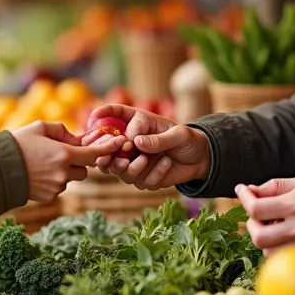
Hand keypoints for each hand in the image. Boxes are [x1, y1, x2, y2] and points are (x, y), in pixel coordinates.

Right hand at [11, 121, 121, 202]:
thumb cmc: (18, 143)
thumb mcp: (41, 128)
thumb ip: (63, 131)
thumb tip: (77, 139)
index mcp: (64, 154)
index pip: (95, 154)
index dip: (108, 148)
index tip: (120, 143)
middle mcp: (64, 173)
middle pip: (84, 170)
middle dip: (79, 162)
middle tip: (64, 154)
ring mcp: (56, 187)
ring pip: (71, 179)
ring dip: (66, 171)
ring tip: (44, 164)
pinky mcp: (48, 197)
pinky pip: (59, 187)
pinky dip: (54, 180)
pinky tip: (38, 174)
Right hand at [82, 104, 210, 189]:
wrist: (200, 159)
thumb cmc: (188, 139)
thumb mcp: (178, 135)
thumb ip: (158, 139)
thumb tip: (136, 142)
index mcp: (138, 124)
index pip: (117, 114)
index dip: (104, 113)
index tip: (94, 115)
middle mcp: (132, 142)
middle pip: (109, 149)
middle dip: (110, 154)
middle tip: (122, 154)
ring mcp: (135, 162)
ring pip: (120, 170)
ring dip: (131, 167)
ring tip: (145, 160)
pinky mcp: (143, 178)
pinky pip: (141, 181)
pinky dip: (154, 174)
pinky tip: (167, 164)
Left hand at [235, 175, 294, 255]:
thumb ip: (274, 186)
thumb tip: (250, 191)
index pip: (256, 208)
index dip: (244, 198)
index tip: (242, 190)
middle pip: (258, 236)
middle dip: (251, 223)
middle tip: (257, 214)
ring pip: (268, 251)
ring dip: (263, 238)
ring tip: (272, 224)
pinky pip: (284, 257)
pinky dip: (277, 248)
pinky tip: (283, 235)